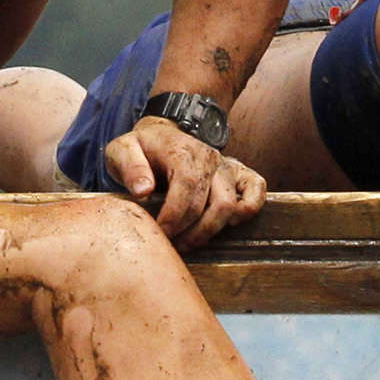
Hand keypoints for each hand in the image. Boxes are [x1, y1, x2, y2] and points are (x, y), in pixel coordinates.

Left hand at [106, 116, 265, 246]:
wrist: (162, 135)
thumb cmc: (142, 148)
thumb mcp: (122, 151)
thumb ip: (129, 167)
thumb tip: (143, 191)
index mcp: (184, 152)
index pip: (188, 189)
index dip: (175, 218)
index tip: (161, 233)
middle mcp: (211, 158)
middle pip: (214, 205)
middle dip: (192, 232)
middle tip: (173, 244)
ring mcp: (227, 166)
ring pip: (232, 206)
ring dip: (211, 230)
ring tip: (188, 241)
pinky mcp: (238, 173)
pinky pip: (257, 191)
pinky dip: (249, 210)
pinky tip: (226, 225)